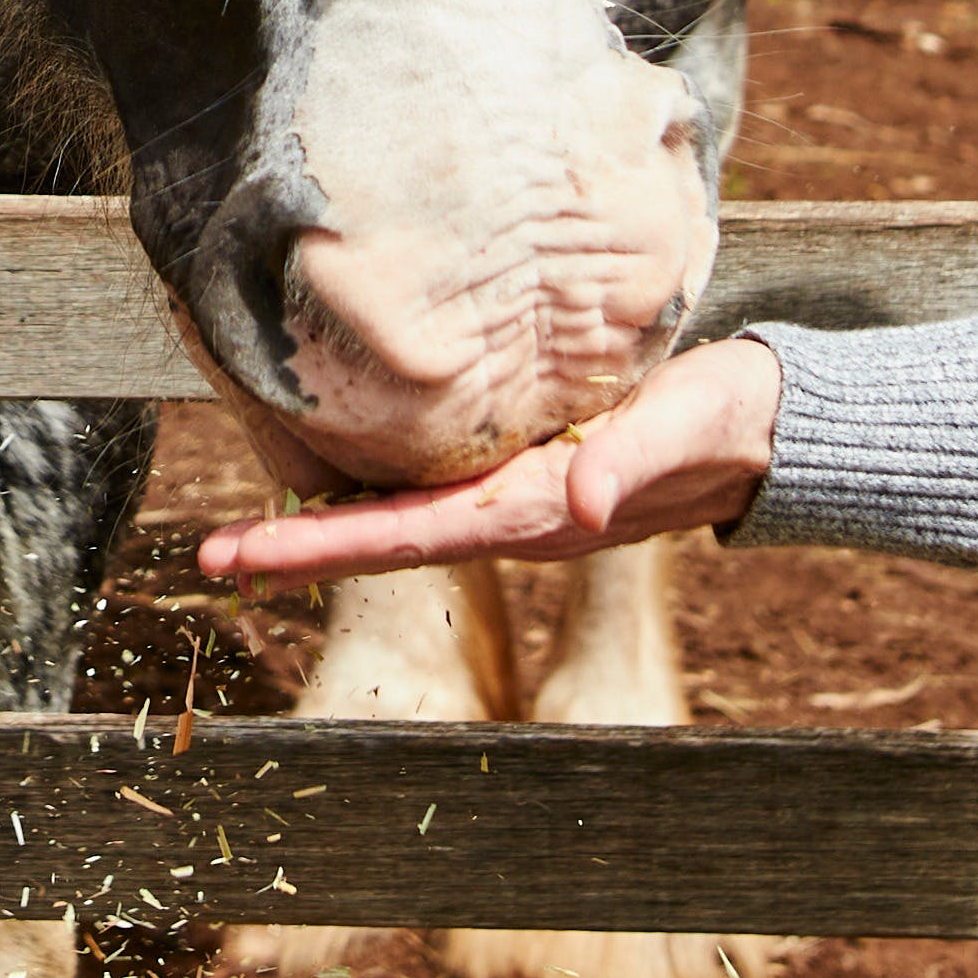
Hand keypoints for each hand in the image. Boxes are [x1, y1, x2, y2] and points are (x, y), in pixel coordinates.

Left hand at [197, 334, 783, 584]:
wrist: (766, 429)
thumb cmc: (726, 421)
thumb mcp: (683, 426)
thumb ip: (632, 464)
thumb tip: (581, 509)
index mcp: (533, 513)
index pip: (406, 538)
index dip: (319, 548)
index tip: (244, 556)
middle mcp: (511, 518)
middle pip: (384, 539)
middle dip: (296, 548)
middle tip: (210, 556)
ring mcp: (516, 502)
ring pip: (402, 520)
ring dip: (326, 524)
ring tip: (247, 526)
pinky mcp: (527, 473)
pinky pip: (435, 492)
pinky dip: (375, 490)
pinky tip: (334, 473)